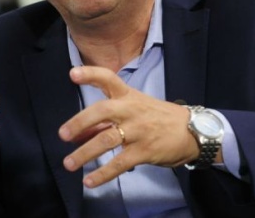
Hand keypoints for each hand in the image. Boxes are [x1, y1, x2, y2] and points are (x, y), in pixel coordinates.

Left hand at [58, 66, 198, 187]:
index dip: (90, 74)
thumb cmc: (156, 117)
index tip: (72, 74)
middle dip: (80, 122)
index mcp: (128, 95)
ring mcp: (138, 130)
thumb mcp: (132, 110)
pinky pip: (120, 163)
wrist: (192, 131)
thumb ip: (104, 120)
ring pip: (108, 139)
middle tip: (63, 134)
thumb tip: (76, 132)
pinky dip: (103, 173)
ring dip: (85, 152)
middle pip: (103, 110)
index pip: (108, 78)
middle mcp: (131, 110)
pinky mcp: (145, 150)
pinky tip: (89, 181)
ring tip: (69, 163)